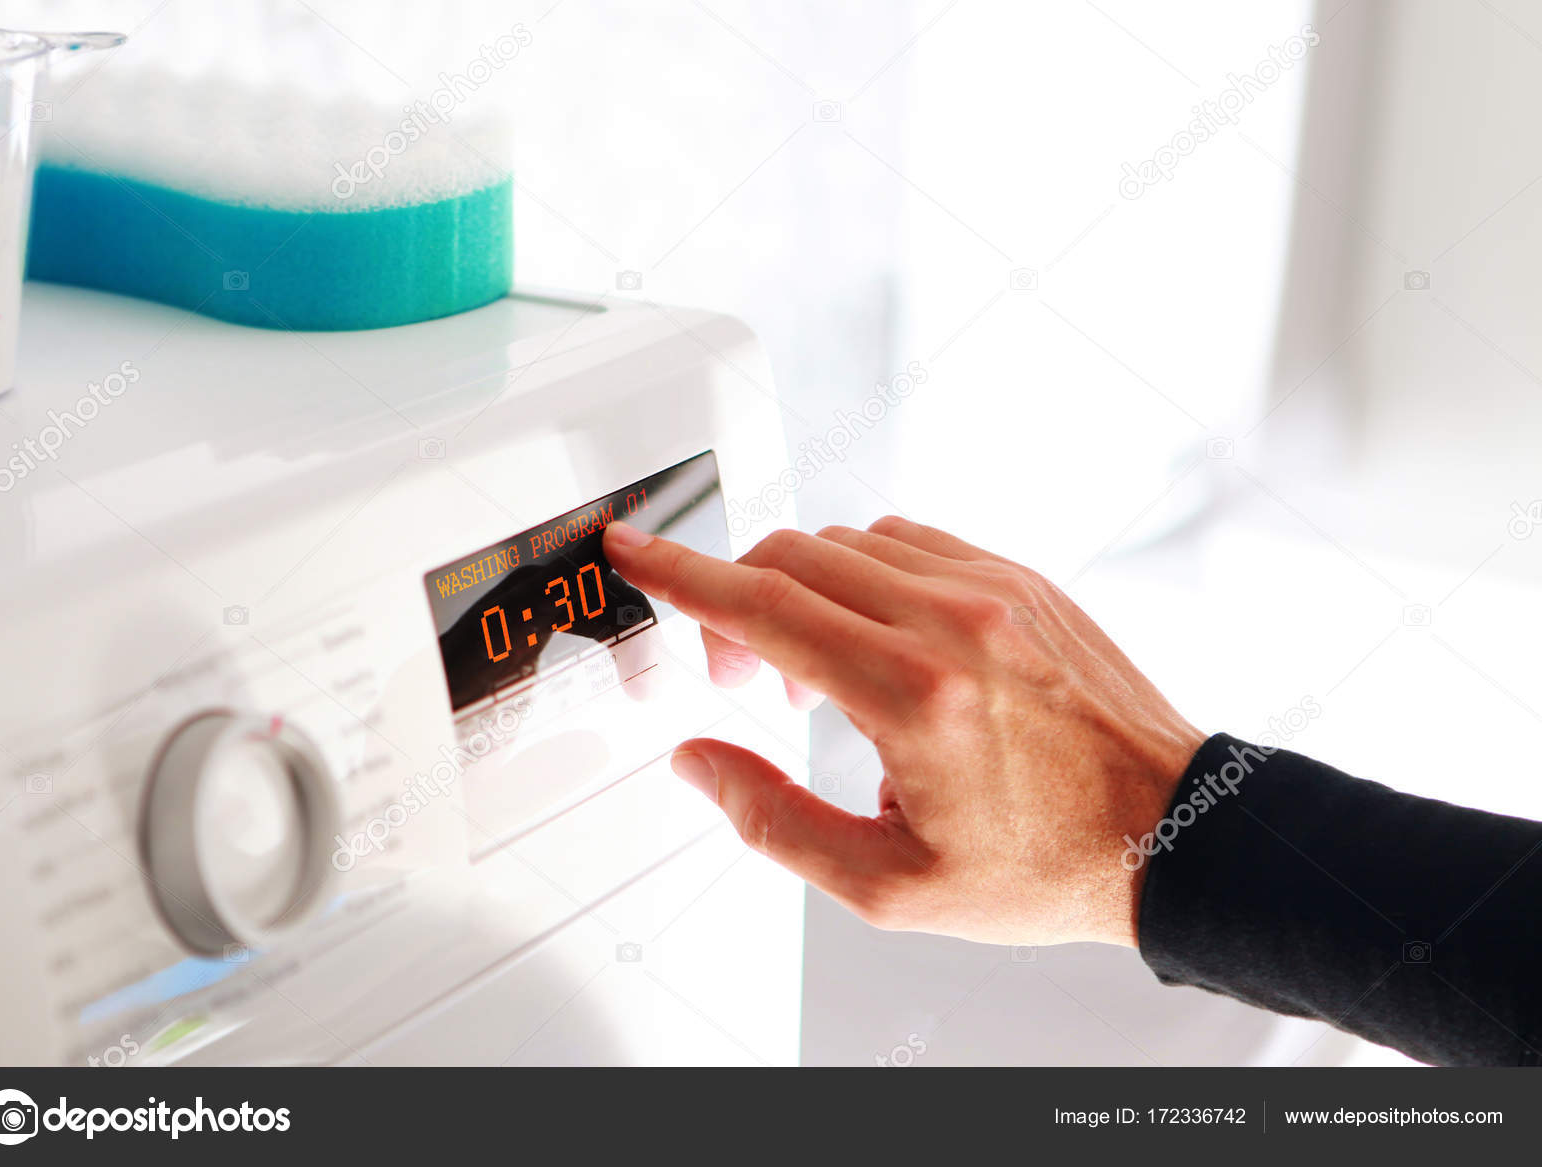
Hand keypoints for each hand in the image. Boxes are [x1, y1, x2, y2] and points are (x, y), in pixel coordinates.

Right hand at [602, 515, 1203, 947]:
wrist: (1168, 833)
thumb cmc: (1044, 866)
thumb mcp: (889, 885)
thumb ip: (774, 821)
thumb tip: (701, 761)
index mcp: (913, 696)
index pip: (763, 605)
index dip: (680, 575)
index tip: (633, 550)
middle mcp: (954, 621)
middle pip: (793, 559)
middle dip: (735, 602)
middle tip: (739, 675)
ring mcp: (994, 589)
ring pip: (849, 543)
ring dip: (802, 589)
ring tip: (819, 673)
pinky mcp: (1021, 579)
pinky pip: (911, 543)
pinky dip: (865, 576)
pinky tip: (877, 640)